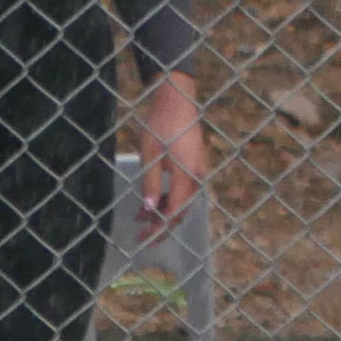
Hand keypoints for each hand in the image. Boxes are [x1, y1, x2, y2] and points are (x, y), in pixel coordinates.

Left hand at [138, 70, 206, 237]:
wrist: (178, 102)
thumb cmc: (161, 126)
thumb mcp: (150, 155)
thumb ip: (150, 184)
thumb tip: (148, 210)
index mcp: (187, 174)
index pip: (175, 211)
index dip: (160, 227)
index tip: (144, 238)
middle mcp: (197, 175)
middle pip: (182, 209)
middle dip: (162, 225)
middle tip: (142, 237)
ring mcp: (199, 170)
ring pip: (184, 200)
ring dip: (164, 211)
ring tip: (141, 216)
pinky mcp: (196, 165)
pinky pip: (185, 190)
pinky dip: (170, 199)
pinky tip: (154, 199)